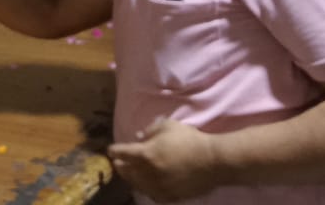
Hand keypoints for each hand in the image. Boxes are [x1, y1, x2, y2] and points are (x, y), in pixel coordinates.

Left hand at [107, 118, 224, 202]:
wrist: (213, 161)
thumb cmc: (190, 139)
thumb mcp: (168, 126)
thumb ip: (150, 131)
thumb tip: (139, 138)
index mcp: (145, 154)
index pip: (121, 153)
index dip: (114, 151)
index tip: (111, 150)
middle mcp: (147, 173)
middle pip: (126, 172)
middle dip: (120, 166)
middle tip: (118, 163)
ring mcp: (158, 187)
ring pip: (137, 185)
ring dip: (132, 179)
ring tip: (131, 175)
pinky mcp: (170, 197)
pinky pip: (152, 195)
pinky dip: (147, 189)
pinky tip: (147, 186)